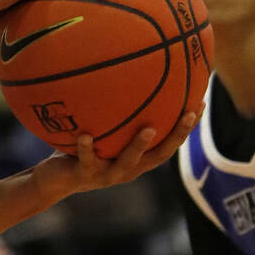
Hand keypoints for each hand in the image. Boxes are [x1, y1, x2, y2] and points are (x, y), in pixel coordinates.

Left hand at [32, 109, 199, 201]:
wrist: (54, 179)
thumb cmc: (79, 148)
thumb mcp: (99, 131)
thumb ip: (113, 114)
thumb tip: (123, 76)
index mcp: (136, 159)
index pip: (168, 144)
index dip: (185, 127)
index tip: (200, 104)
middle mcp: (127, 169)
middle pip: (159, 155)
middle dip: (176, 135)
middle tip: (188, 114)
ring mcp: (106, 174)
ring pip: (127, 162)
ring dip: (138, 146)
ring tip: (148, 129)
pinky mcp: (83, 174)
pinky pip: (85, 160)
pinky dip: (86, 147)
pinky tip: (85, 134)